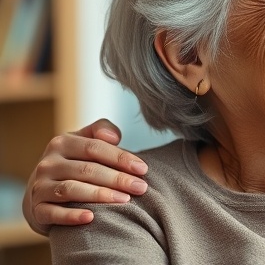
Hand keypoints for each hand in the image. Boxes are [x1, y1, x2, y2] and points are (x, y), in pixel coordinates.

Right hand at [22, 119, 147, 235]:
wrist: (42, 191)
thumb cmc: (75, 163)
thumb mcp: (85, 141)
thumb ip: (102, 130)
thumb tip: (114, 137)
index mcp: (63, 142)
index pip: (95, 147)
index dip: (121, 158)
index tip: (143, 169)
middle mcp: (48, 163)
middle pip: (87, 169)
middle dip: (117, 179)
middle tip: (141, 188)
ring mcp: (40, 186)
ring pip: (71, 189)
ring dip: (100, 195)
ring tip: (125, 200)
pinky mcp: (36, 209)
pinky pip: (53, 213)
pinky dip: (71, 216)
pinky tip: (91, 217)